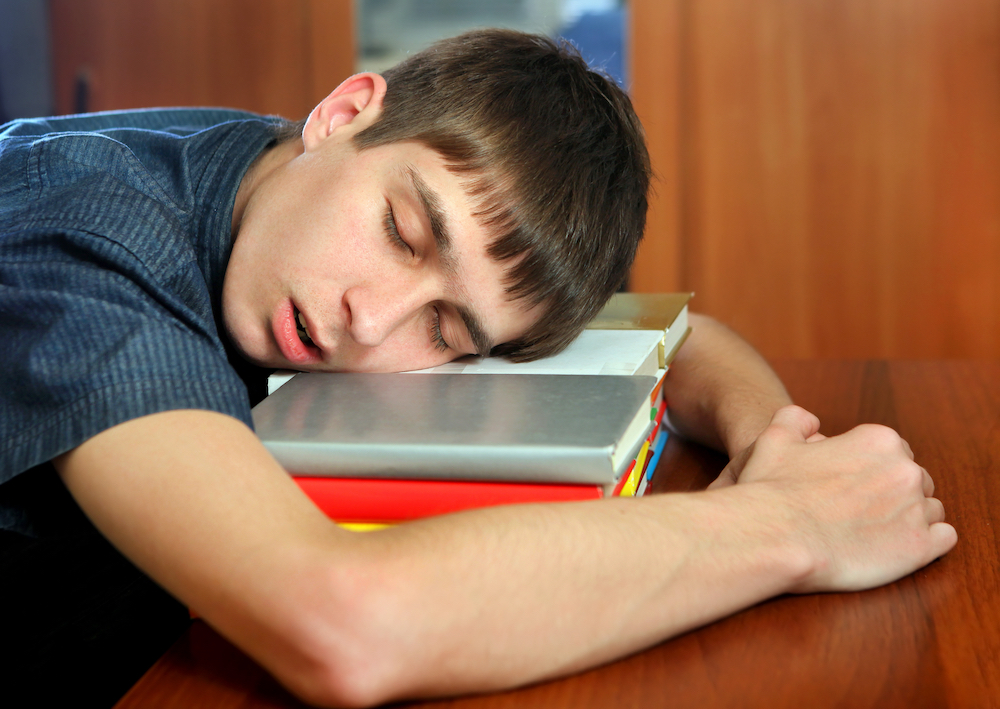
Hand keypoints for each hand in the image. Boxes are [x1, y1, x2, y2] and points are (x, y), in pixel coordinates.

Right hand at [722, 405, 956, 592]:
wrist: (775, 537)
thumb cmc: (773, 488)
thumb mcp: (775, 437)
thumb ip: (796, 419)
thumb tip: (811, 421)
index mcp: (879, 441)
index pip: (895, 451)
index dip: (874, 469)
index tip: (854, 485)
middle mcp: (905, 470)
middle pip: (915, 479)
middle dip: (894, 493)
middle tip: (862, 510)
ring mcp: (916, 509)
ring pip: (930, 509)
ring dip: (909, 517)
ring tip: (876, 532)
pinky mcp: (921, 547)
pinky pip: (943, 539)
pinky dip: (927, 541)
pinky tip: (898, 545)